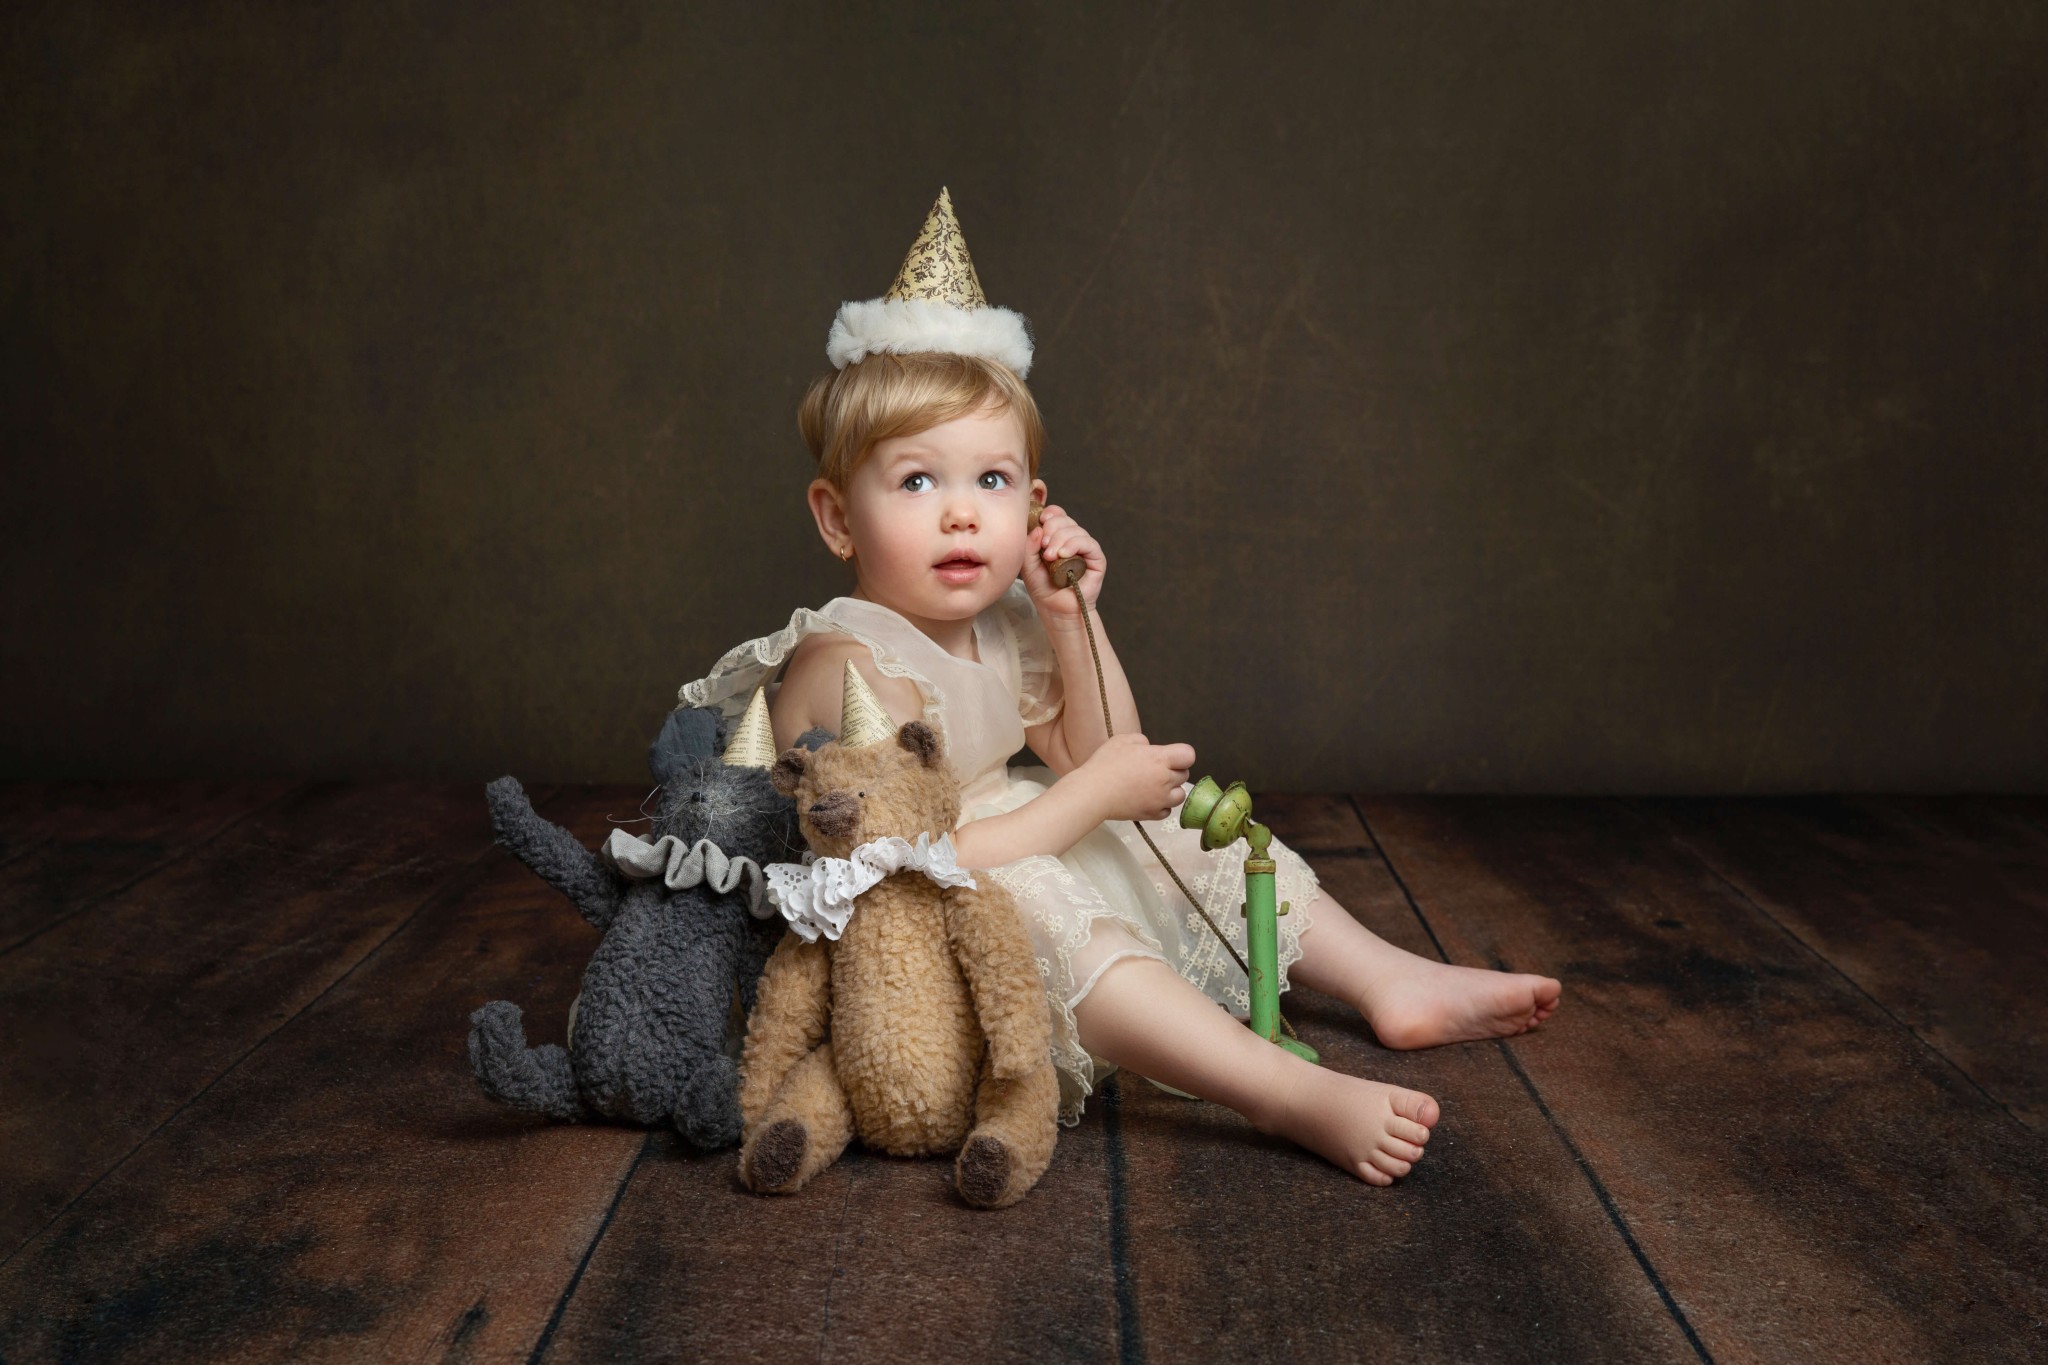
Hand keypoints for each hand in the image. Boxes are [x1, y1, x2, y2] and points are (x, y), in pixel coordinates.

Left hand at [1020, 502, 1105, 619]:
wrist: (1055, 609)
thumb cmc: (1042, 587)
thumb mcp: (1028, 564)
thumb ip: (1029, 545)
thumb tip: (1039, 528)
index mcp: (1057, 536)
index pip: (1057, 514)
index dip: (1050, 514)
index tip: (1040, 522)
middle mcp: (1072, 539)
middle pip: (1065, 519)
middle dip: (1052, 528)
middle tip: (1043, 547)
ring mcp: (1085, 548)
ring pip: (1076, 530)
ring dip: (1061, 539)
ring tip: (1050, 556)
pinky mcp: (1096, 559)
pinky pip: (1088, 543)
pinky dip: (1075, 545)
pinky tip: (1064, 555)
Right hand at [1075, 733, 1194, 822]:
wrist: (1093, 792)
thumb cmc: (1105, 764)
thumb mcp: (1122, 740)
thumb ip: (1142, 741)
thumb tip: (1149, 748)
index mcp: (1160, 759)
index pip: (1189, 755)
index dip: (1181, 755)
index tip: (1170, 756)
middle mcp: (1164, 780)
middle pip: (1184, 775)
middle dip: (1174, 771)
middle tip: (1155, 770)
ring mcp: (1160, 799)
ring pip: (1180, 795)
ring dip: (1172, 790)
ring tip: (1155, 787)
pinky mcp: (1152, 814)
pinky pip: (1167, 811)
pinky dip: (1161, 806)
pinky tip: (1149, 799)